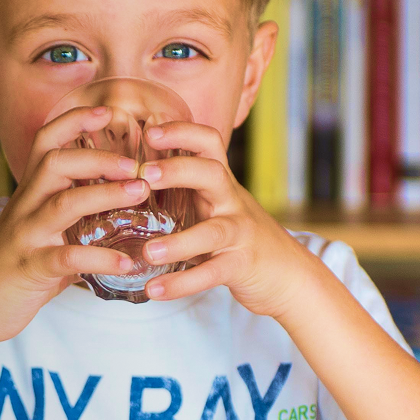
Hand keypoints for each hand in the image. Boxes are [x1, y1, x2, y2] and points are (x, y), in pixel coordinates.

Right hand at [0, 106, 146, 346]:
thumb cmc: (16, 264)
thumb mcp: (38, 226)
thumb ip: (69, 210)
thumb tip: (116, 198)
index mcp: (29, 192)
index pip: (45, 142)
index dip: (74, 121)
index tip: (106, 110)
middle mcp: (25, 206)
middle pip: (55, 163)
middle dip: (98, 157)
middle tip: (136, 166)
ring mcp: (26, 236)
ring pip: (63, 204)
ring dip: (105, 194)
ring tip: (140, 194)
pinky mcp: (30, 268)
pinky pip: (67, 257)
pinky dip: (100, 258)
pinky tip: (128, 263)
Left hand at [139, 121, 326, 317]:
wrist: (289, 275)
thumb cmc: (239, 235)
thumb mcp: (214, 204)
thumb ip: (183, 189)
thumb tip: (130, 175)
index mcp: (219, 183)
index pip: (208, 143)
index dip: (182, 131)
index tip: (150, 129)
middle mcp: (231, 201)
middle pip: (211, 174)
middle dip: (178, 170)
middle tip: (144, 174)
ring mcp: (239, 233)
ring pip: (212, 232)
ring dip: (179, 242)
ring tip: (148, 252)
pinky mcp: (241, 265)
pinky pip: (212, 274)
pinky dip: (182, 284)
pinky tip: (155, 290)